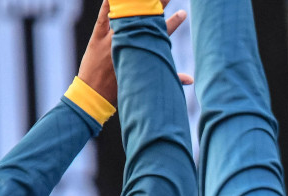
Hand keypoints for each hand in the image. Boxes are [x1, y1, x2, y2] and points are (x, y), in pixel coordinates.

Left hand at [77, 0, 192, 108]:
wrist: (96, 95)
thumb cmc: (123, 89)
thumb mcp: (147, 81)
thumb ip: (170, 77)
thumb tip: (191, 80)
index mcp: (144, 51)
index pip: (164, 33)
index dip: (175, 22)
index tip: (183, 13)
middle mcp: (130, 41)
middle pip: (146, 18)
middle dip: (158, 5)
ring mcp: (113, 38)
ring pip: (126, 14)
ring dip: (134, 3)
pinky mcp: (98, 36)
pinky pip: (104, 17)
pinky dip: (108, 6)